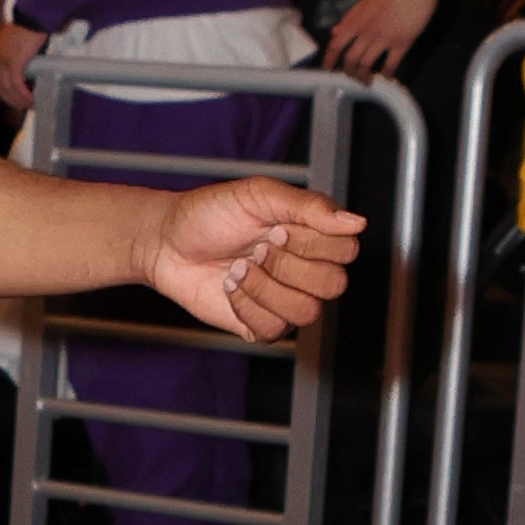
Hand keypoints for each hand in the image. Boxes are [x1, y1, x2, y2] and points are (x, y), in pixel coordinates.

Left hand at [0, 18, 44, 113]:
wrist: (32, 19)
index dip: (1, 95)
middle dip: (11, 101)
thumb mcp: (10, 49)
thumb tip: (20, 77)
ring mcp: (1, 62)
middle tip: (24, 106)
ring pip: (7, 89)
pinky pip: (16, 84)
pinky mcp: (13, 62)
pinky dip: (23, 94)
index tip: (12, 101)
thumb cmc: (25, 32)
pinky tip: (31, 98)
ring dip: (19, 100)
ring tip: (30, 104)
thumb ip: (10, 62)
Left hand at [137, 177, 365, 343]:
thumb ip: (309, 206)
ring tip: (238, 268)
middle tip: (256, 248)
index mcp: (314, 236)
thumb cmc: (211, 212)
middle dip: (287, 265)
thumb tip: (358, 222)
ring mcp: (286, 299)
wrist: (166, 242)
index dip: (312, 243)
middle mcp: (307, 270)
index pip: (347, 250)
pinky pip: (273, 329)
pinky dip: (245, 306)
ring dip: (265, 287)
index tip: (276, 228)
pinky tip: (229, 287)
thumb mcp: (259, 195)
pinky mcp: (262, 324)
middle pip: (333, 284)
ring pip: (307, 311)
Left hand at [322, 0, 439, 77]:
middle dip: (349, 72)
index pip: (336, 44)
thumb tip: (335, 32)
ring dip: (364, 76)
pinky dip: (386, 74)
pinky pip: (390, 64)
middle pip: (350, 59)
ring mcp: (384, 38)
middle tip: (353, 77)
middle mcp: (367, 31)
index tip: (328, 69)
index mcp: (356, 20)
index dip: (330, 59)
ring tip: (367, 81)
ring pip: (367, 65)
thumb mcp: (365, 0)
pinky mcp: (402, 42)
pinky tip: (386, 76)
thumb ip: (350, 18)